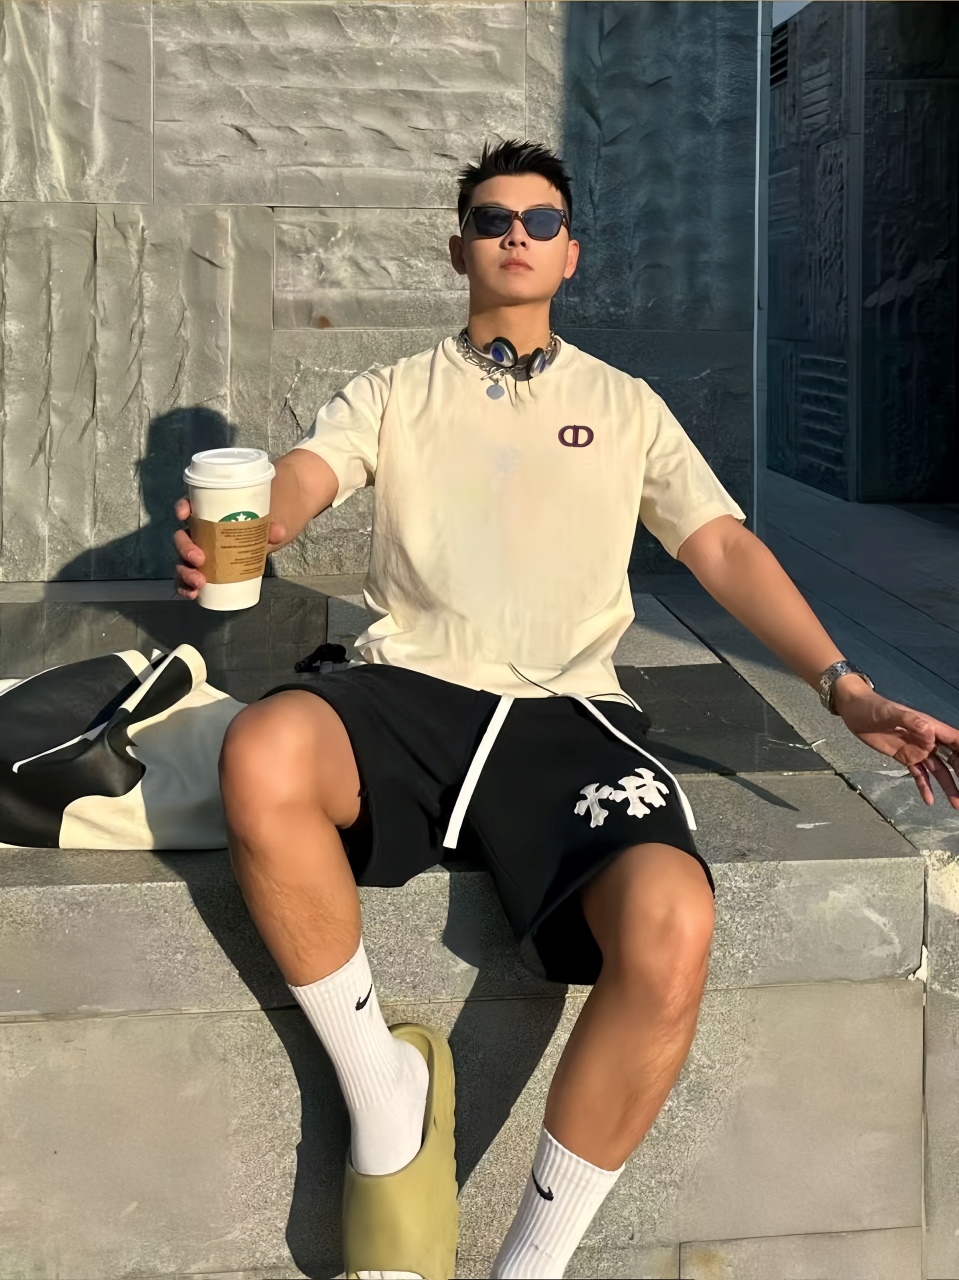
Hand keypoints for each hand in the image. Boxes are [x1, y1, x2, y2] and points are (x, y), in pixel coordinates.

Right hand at [173, 497, 287, 599]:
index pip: (188, 506)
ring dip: (185, 573)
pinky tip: (193, 594)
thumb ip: (270, 528)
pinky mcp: (201, 571)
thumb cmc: (253, 530)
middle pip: (182, 538)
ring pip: (182, 561)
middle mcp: (197, 534)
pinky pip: (186, 580)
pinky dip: (185, 587)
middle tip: (200, 560)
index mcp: (206, 516)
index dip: (182, 507)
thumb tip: (279, 531)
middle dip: (186, 549)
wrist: (256, 548)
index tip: (183, 514)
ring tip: (199, 583)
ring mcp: (196, 554)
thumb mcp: (262, 527)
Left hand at [836, 686, 958, 808]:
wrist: (855, 711)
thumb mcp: (891, 713)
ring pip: (938, 770)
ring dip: (948, 786)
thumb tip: (931, 737)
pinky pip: (919, 774)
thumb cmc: (874, 707)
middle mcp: (928, 740)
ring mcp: (917, 750)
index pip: (956, 741)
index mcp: (930, 727)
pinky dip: (925, 787)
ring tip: (956, 804)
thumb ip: (911, 722)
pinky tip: (930, 801)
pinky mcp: (905, 758)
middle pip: (952, 759)